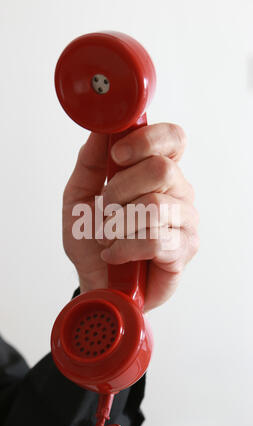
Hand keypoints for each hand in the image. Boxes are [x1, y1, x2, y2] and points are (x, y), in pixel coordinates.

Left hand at [62, 123, 198, 311]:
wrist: (96, 280)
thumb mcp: (79, 196)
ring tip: (108, 236)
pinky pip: (156, 240)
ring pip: (155, 206)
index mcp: (158, 172)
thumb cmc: (92, 239)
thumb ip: (90, 162)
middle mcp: (178, 192)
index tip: (117, 157)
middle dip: (120, 190)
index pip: (173, 140)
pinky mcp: (183, 250)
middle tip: (105, 209)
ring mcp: (185, 222)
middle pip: (161, 170)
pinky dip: (125, 247)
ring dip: (119, 223)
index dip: (146, 141)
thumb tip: (100, 130)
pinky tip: (115, 254)